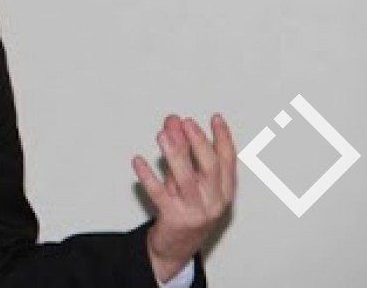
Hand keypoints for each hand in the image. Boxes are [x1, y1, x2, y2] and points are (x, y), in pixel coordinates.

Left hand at [133, 114, 235, 282]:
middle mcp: (213, 203)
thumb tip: (173, 122)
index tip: (215, 118)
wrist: (176, 248)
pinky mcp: (173, 219)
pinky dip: (148, 177)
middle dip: (198, 143)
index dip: (223, 138)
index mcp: (223, 192)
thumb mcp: (187, 180)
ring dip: (175, 155)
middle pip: (210, 168)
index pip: (228, 161)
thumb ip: (181, 152)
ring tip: (163, 134)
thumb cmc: (185, 209)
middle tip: (185, 122)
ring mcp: (194, 212)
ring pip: (185, 180)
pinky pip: (159, 195)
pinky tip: (138, 162)